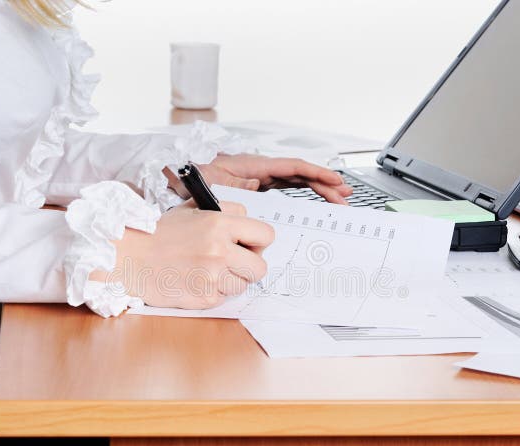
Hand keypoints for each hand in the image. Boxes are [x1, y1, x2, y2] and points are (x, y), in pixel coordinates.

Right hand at [94, 201, 274, 308]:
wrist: (130, 258)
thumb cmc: (159, 233)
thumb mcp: (192, 209)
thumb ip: (225, 211)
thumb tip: (248, 220)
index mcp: (219, 223)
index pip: (266, 235)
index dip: (259, 241)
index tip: (249, 244)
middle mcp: (220, 250)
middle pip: (260, 267)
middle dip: (249, 265)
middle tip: (232, 262)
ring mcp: (213, 277)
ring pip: (243, 285)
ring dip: (231, 280)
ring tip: (208, 270)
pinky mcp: (204, 298)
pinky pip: (224, 298)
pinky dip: (214, 292)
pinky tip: (196, 281)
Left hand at [166, 154, 352, 203]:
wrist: (175, 181)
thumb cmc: (190, 181)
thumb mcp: (210, 188)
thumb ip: (232, 193)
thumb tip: (250, 199)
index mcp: (253, 166)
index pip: (292, 168)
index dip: (316, 174)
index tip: (334, 182)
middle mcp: (259, 170)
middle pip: (299, 175)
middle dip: (324, 184)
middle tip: (344, 195)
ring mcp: (258, 179)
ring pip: (295, 182)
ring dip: (317, 190)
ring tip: (338, 199)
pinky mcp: (255, 188)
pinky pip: (285, 190)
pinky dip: (301, 196)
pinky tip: (314, 204)